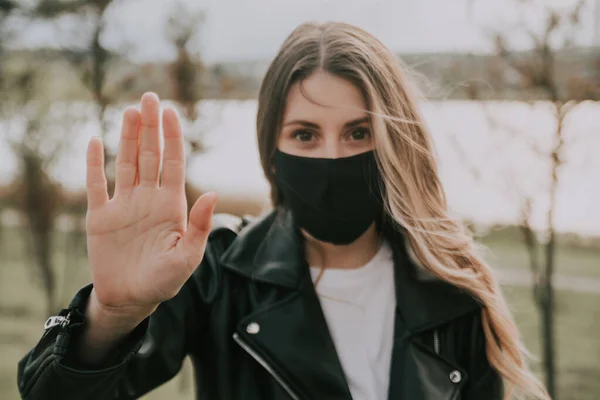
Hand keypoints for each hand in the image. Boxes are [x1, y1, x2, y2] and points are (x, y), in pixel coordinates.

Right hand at [85, 92, 215, 319]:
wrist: (130, 299)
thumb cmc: (164, 281)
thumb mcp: (187, 257)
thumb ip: (199, 225)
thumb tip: (213, 193)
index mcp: (171, 205)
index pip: (173, 163)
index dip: (172, 137)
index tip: (171, 112)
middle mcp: (148, 198)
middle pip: (150, 155)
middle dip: (150, 127)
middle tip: (150, 98)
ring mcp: (124, 205)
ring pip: (125, 163)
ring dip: (127, 137)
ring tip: (130, 111)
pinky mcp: (100, 216)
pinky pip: (95, 184)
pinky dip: (93, 164)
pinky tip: (94, 141)